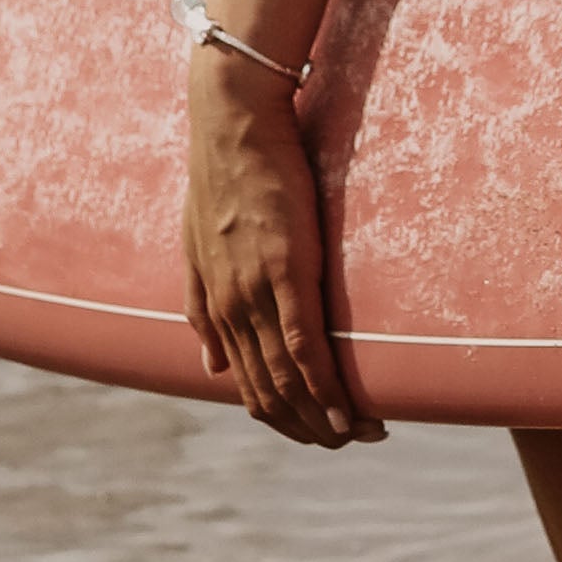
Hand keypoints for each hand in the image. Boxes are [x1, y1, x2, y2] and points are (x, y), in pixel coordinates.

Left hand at [181, 52, 383, 446]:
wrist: (233, 121)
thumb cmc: (225, 174)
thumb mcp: (198, 248)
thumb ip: (201, 309)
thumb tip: (208, 369)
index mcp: (215, 306)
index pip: (249, 385)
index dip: (284, 418)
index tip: (319, 431)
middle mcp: (231, 308)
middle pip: (269, 394)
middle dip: (310, 428)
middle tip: (350, 440)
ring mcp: (256, 291)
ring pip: (288, 379)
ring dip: (326, 416)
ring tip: (363, 434)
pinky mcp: (285, 269)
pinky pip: (304, 345)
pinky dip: (326, 386)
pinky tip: (348, 410)